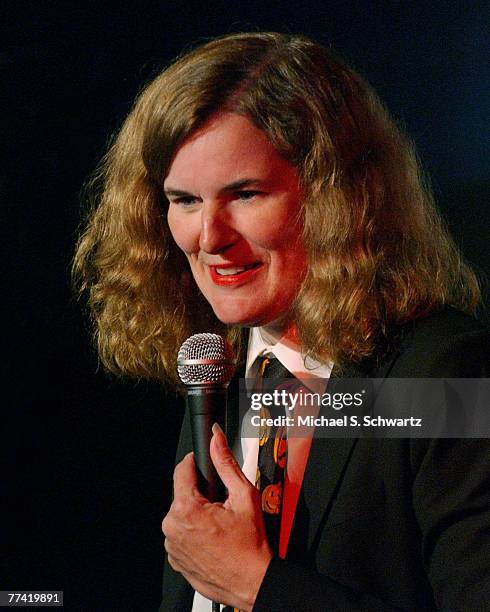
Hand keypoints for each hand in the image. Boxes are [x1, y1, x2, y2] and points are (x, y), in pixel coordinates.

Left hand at [162, 424, 272, 610]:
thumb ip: (226, 463)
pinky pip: (181, 535)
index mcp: (186, 509)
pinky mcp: (175, 559)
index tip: (203, 464)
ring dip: (197, 514)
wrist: (252, 582)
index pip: (181, 470)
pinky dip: (194, 533)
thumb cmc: (250, 545)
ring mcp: (172, 546)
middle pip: (182, 494)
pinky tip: (213, 539)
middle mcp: (172, 528)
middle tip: (222, 504)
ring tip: (219, 525)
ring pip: (181, 515)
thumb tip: (216, 438)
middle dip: (201, 494)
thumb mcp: (244, 495)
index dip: (194, 462)